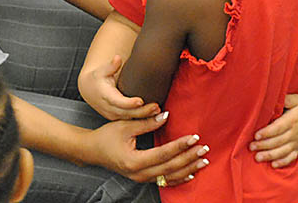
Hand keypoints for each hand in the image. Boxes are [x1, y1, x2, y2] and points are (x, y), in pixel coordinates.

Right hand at [80, 55, 159, 119]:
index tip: (140, 101)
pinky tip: (154, 116)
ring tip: (158, 112)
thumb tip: (117, 58)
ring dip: (144, 117)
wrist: (89, 90)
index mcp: (105, 96)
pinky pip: (130, 120)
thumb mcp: (102, 70)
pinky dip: (142, 120)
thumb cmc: (97, 78)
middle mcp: (109, 108)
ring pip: (130, 118)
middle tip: (156, 107)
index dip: (129, 103)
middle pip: (127, 112)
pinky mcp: (117, 117)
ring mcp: (113, 114)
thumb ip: (111, 65)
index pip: (118, 102)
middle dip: (142, 111)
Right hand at [87, 112, 210, 185]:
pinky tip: (191, 173)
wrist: (92, 151)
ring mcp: (141, 178)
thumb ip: (146, 122)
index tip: (194, 137)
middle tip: (204, 148)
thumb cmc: (107, 136)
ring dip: (188, 169)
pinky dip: (179, 178)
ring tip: (203, 161)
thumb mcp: (125, 125)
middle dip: (189, 158)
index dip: (180, 145)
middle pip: (170, 167)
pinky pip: (164, 181)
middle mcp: (139, 174)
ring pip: (169, 177)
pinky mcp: (142, 178)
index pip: (163, 153)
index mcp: (134, 160)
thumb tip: (166, 115)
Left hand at [248, 94, 297, 167]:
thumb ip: (286, 99)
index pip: (278, 128)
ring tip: (257, 157)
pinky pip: (291, 158)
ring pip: (283, 151)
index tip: (256, 135)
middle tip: (251, 146)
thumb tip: (274, 99)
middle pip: (278, 141)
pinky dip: (282, 162)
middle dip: (264, 145)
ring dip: (270, 155)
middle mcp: (295, 133)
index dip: (267, 132)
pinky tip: (273, 165)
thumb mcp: (296, 99)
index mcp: (293, 120)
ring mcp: (297, 142)